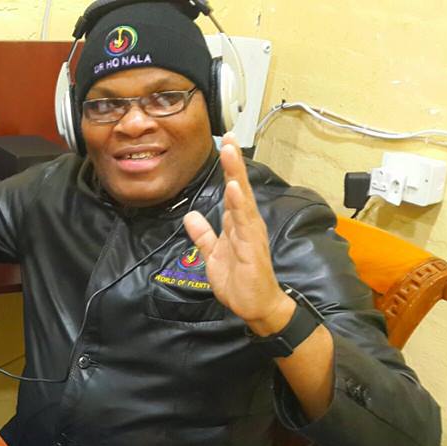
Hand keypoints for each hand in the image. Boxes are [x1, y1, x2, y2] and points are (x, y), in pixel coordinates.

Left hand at [182, 134, 294, 335]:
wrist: (256, 307)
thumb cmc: (239, 281)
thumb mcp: (213, 255)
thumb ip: (203, 235)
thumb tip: (191, 216)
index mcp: (238, 224)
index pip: (231, 191)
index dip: (227, 169)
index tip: (223, 144)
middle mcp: (247, 224)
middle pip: (239, 188)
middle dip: (233, 163)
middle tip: (228, 137)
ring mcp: (251, 234)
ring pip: (244, 200)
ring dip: (236, 176)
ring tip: (230, 153)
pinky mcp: (253, 248)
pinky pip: (246, 224)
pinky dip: (240, 205)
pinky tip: (235, 189)